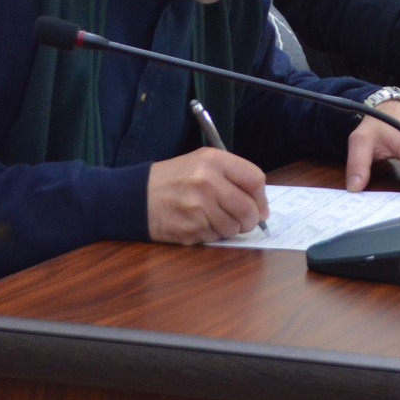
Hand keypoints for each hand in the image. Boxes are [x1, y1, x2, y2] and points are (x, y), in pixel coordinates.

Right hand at [146, 146, 267, 242]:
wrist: (137, 196)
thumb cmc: (175, 178)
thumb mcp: (202, 162)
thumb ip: (234, 176)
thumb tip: (262, 207)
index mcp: (213, 161)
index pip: (255, 179)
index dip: (261, 197)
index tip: (259, 205)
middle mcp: (206, 183)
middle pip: (248, 209)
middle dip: (251, 219)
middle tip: (245, 220)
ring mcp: (197, 208)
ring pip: (233, 228)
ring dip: (230, 228)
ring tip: (216, 218)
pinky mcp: (189, 229)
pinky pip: (215, 238)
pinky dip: (213, 234)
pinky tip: (201, 223)